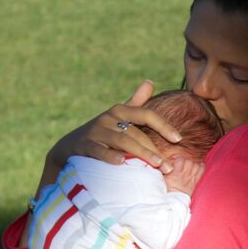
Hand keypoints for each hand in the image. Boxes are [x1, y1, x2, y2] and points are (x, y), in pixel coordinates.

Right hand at [47, 80, 182, 174]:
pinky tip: (122, 163)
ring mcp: (96, 132)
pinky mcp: (84, 145)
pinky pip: (99, 150)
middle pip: (136, 133)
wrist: (69, 147)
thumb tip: (150, 82)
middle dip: (154, 150)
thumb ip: (136, 102)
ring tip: (155, 166)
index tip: (178, 139)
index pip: (146, 115)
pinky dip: (110, 156)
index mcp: (120, 111)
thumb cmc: (102, 132)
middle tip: (168, 166)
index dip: (163, 125)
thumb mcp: (118, 116)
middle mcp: (108, 118)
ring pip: (122, 141)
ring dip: (140, 153)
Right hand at [163, 156, 204, 196]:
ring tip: (187, 166)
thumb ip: (160, 169)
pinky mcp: (195, 183)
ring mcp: (191, 180)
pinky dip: (200, 167)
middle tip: (180, 164)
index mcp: (175, 175)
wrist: (172, 203)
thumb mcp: (159, 179)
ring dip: (192, 164)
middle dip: (185, 160)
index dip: (177, 158)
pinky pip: (202, 170)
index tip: (173, 161)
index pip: (180, 160)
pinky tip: (194, 168)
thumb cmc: (164, 190)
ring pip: (196, 165)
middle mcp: (185, 176)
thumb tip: (159, 161)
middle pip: (189, 161)